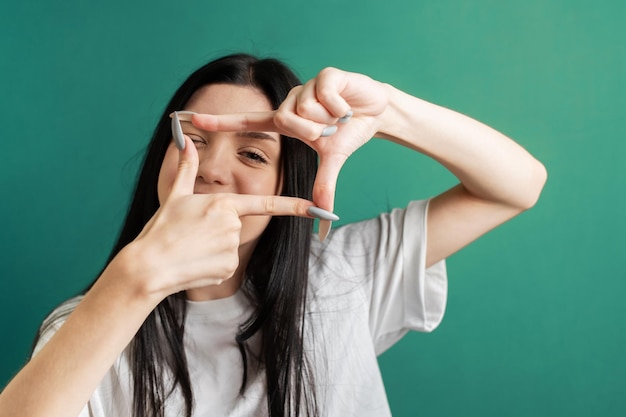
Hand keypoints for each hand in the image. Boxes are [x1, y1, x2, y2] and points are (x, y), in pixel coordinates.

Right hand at [125, 136, 317, 297]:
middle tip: (193, 233)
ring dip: (214, 246)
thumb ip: (187, 167)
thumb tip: (184, 140)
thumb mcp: (176, 195)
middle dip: (218, 228)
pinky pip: (226, 263)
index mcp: (225, 203)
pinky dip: (213, 263)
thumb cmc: (161, 229)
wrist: (150, 266)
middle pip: (236, 224)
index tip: (318, 208)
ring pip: (230, 244)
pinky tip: (195, 262)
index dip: (296, 206)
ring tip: (191, 247)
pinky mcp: (228, 268)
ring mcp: (233, 249)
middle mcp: (234, 225)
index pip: (268, 203)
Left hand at [190, 68, 389, 211]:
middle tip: (328, 131)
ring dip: (328, 118)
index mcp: (285, 121)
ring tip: (339, 117)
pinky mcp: (325, 75)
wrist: (376, 112)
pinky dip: (341, 108)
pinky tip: (348, 107)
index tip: (190, 119)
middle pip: (285, 119)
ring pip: (306, 108)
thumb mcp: (332, 161)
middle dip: (310, 131)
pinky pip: (325, 96)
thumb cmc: (348, 133)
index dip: (220, 121)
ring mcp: (306, 86)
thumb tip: (324, 218)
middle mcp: (290, 102)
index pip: (246, 121)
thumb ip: (323, 187)